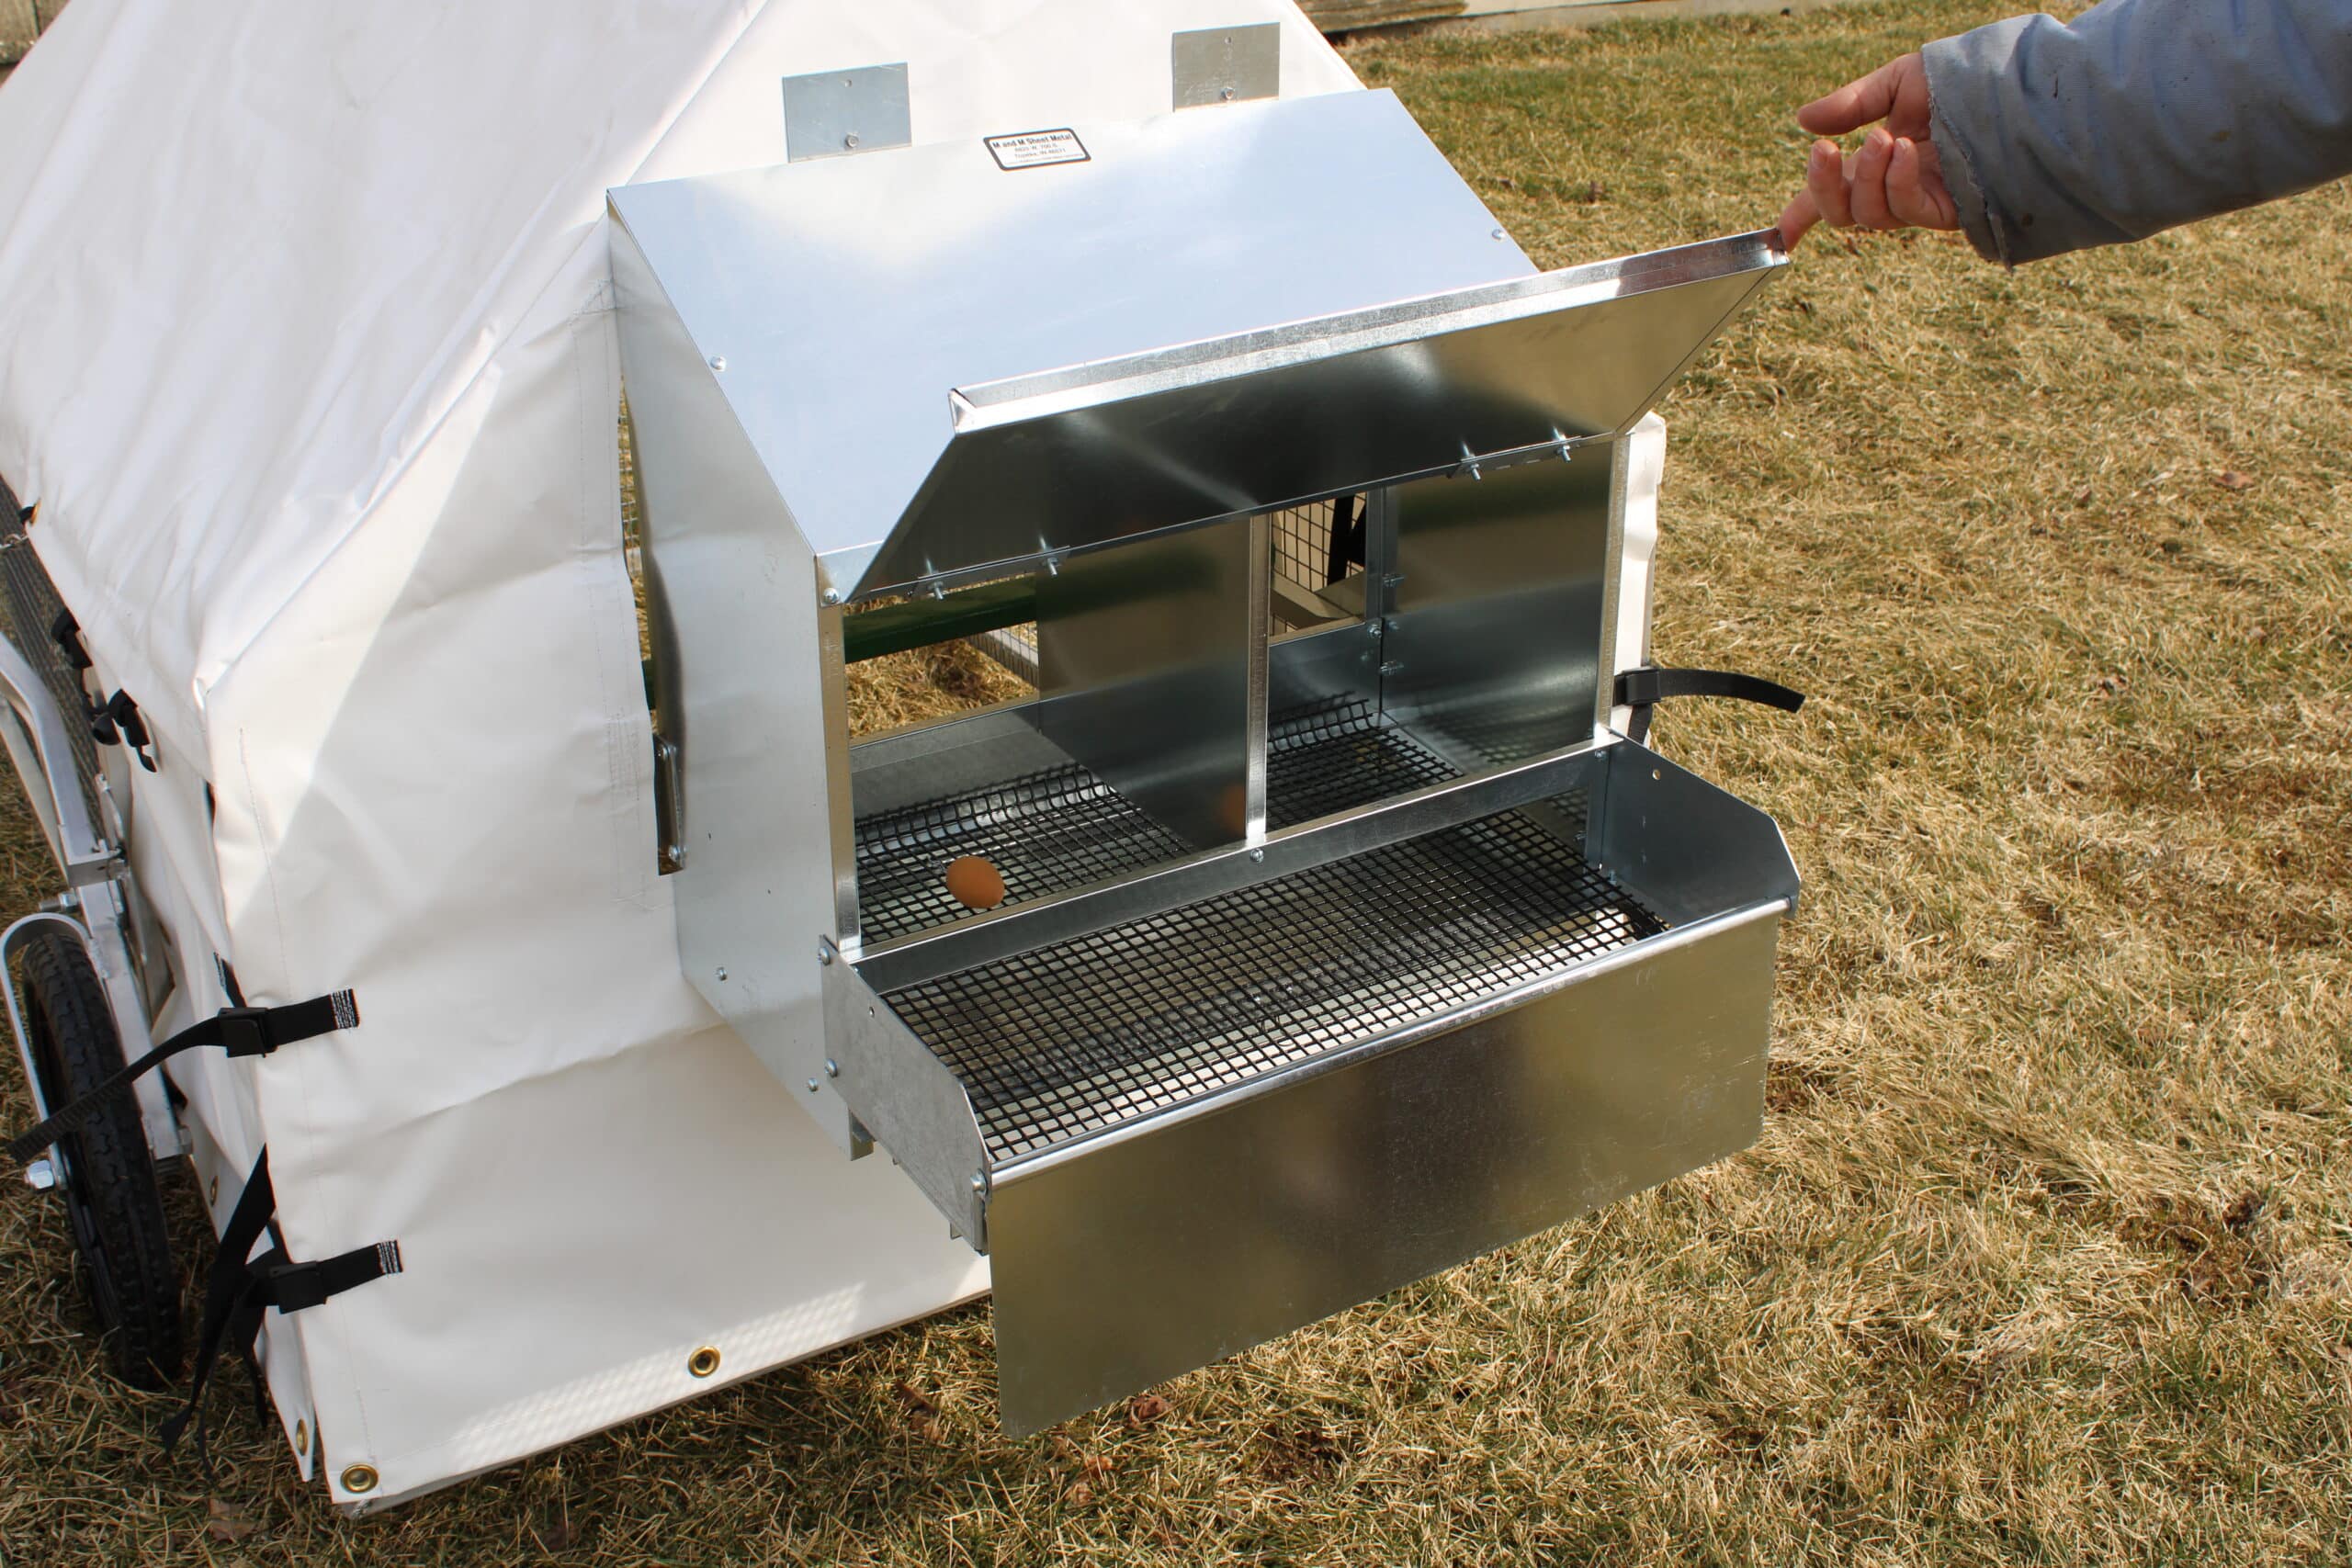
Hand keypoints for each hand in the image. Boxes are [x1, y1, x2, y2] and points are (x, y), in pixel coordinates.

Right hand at [1776, 52, 1959, 247]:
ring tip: (1885, 138)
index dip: (1801, 216)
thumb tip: (1803, 120)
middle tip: (1825, 149)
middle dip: (1822, 187)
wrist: (2010, 85)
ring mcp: (1918, 201)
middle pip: (1842, 214)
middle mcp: (1893, 188)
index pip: (1832, 195)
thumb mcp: (1896, 83)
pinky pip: (1906, 211)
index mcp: (1876, 163)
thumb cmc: (1959, 82)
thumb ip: (1852, 105)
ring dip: (1867, 177)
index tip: (1779, 235)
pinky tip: (1905, 150)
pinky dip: (1897, 182)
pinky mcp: (1945, 209)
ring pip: (1869, 215)